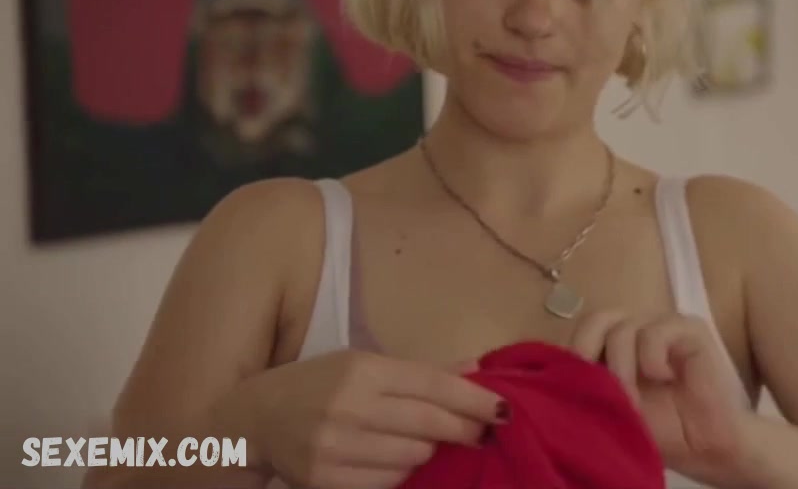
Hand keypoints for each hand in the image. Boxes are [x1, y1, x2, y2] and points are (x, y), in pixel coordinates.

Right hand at [231, 349, 504, 488]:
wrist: (251, 421)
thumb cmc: (316, 385)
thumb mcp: (363, 363)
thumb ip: (421, 371)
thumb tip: (476, 369)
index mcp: (362, 369)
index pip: (433, 385)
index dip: (474, 400)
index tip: (504, 410)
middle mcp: (349, 406)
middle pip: (430, 424)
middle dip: (464, 430)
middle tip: (481, 434)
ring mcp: (336, 446)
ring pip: (413, 457)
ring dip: (429, 452)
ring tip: (426, 443)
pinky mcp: (326, 480)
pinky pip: (388, 483)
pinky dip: (401, 475)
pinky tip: (396, 462)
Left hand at [569, 311, 748, 475]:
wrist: (705, 445)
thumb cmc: (661, 430)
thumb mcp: (611, 409)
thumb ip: (587, 387)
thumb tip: (552, 377)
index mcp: (614, 346)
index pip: (582, 332)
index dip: (572, 355)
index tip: (571, 390)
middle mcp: (636, 330)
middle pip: (596, 318)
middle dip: (588, 353)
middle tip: (595, 387)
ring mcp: (663, 326)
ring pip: (622, 328)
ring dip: (621, 370)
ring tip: (632, 401)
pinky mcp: (689, 328)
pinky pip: (655, 331)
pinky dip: (651, 358)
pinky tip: (664, 378)